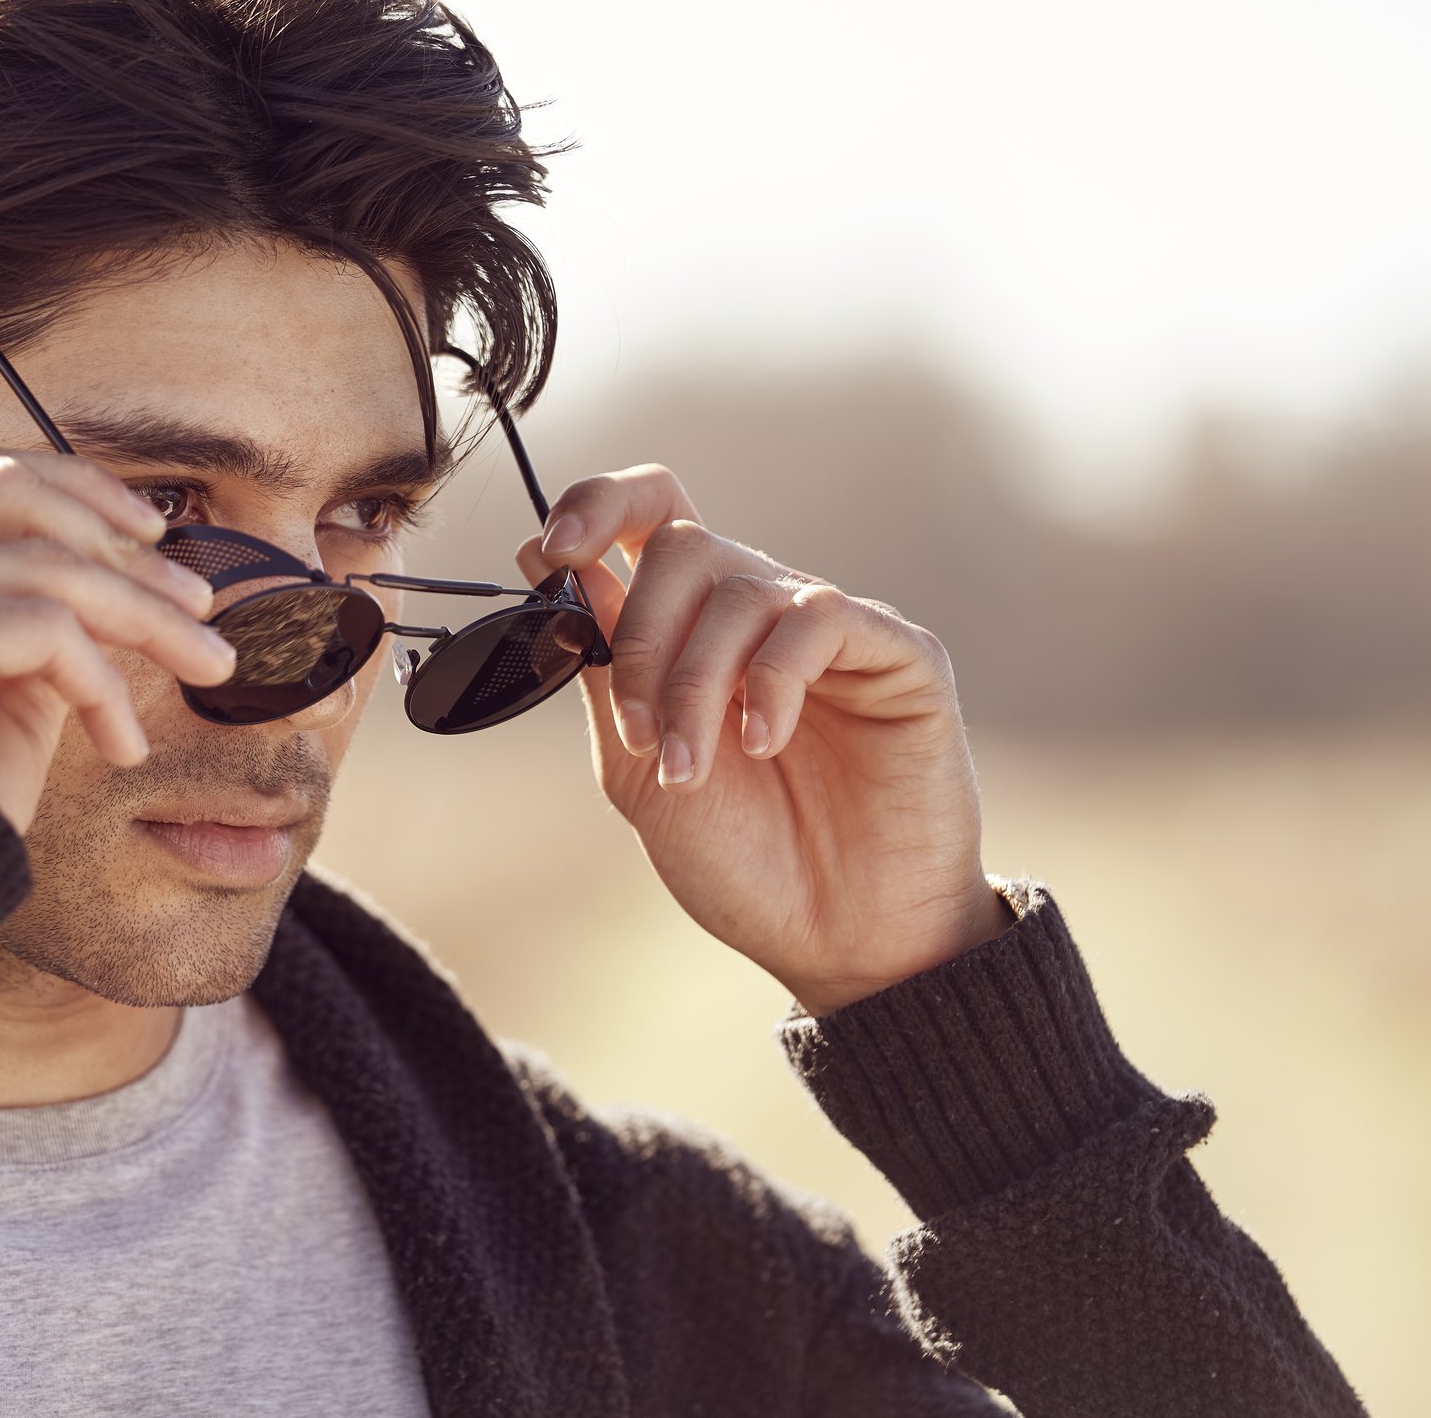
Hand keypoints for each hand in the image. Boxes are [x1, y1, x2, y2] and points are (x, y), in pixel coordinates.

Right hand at [0, 440, 237, 831]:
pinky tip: (122, 743)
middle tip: (198, 600)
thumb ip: (23, 625)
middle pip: (10, 490)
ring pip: (43, 559)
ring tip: (206, 664)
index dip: (69, 485)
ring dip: (146, 615)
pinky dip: (103, 683)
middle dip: (121, 541)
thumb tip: (119, 577)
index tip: (147, 533)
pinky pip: (45, 628)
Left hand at [520, 464, 1009, 1014]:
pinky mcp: (898, 653)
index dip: (596, 507)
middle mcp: (761, 612)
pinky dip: (770, 679)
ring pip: (740, 584)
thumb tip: (550, 561)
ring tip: (689, 768)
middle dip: (640, 638)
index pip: (649, 514)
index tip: (552, 552)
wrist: (836, 940)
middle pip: (682, 542)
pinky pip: (818, 618)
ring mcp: (831, 628)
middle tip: (638, 732)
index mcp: (693, 629)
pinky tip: (761, 742)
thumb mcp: (633, 766)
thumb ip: (600, 665)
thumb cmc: (743, 861)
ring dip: (694, 682)